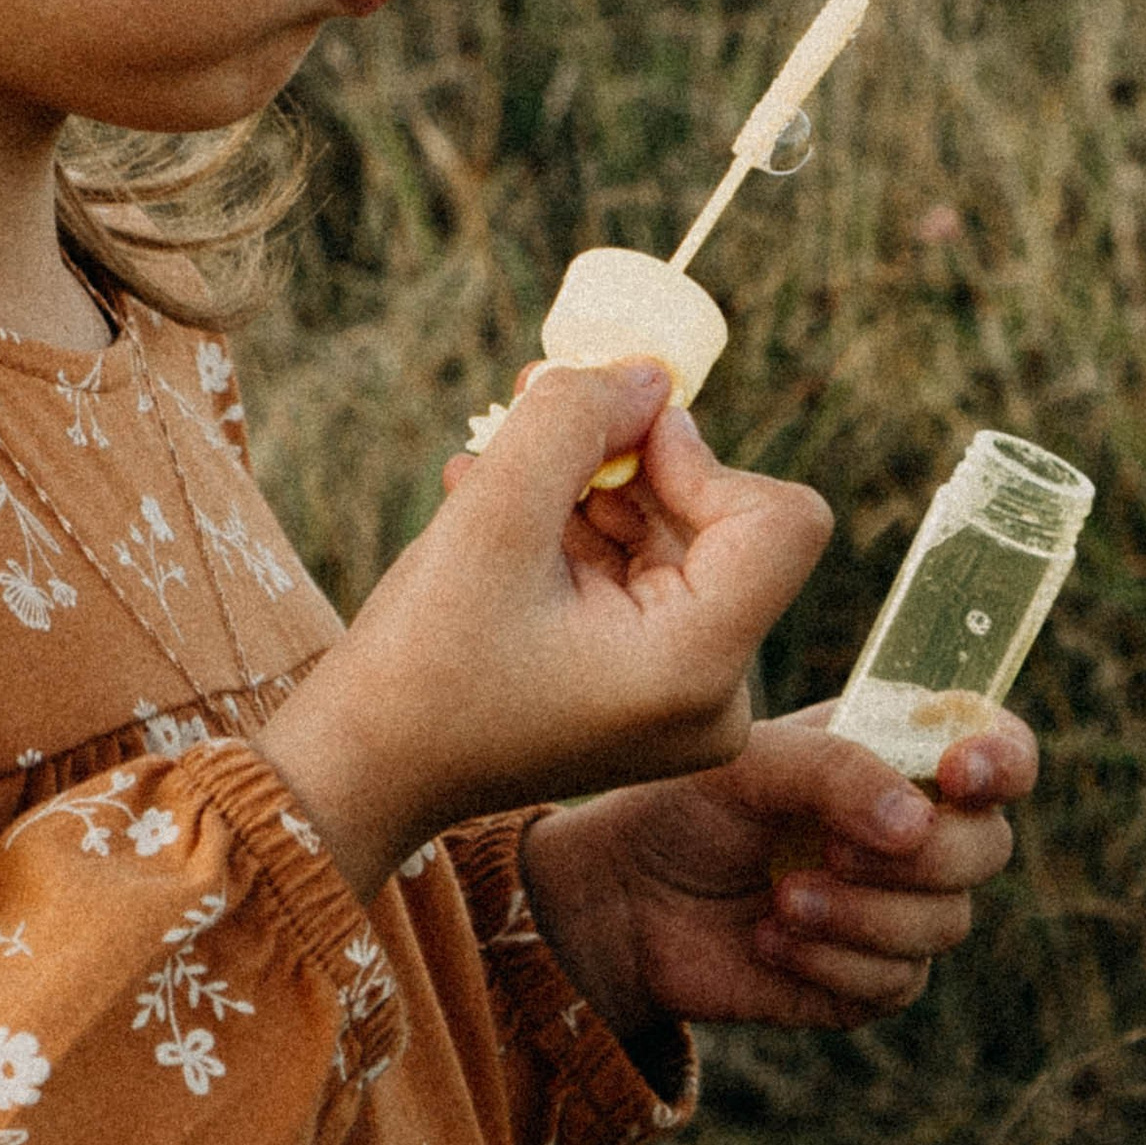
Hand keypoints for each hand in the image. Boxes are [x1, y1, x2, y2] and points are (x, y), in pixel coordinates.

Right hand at [259, 361, 830, 898]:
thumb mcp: (492, 516)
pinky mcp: (644, 690)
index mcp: (698, 668)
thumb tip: (647, 373)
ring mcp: (680, 699)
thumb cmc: (423, 662)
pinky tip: (498, 512)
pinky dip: (578, 534)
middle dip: (627, 463)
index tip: (607, 437)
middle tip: (533, 412)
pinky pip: (640, 579)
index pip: (781, 520)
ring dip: (589, 492)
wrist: (364, 771)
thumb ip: (574, 421)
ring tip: (492, 471)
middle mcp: (713, 696)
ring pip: (673, 542)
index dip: (700, 456)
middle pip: (721, 524)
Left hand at [517, 702, 1035, 1042]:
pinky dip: (831, 961)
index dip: (1003, 759)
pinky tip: (770, 937)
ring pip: (947, 923)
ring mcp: (901, 908)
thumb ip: (832, 769)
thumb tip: (915, 820)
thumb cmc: (689, 807)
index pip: (999, 749)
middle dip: (922, 856)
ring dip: (862, 913)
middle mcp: (915, 830)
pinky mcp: (873, 978)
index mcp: (898, 754)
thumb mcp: (749, 763)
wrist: (629, 900)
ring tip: (780, 896)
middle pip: (988, 847)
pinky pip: (898, 982)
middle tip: (831, 849)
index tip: (959, 775)